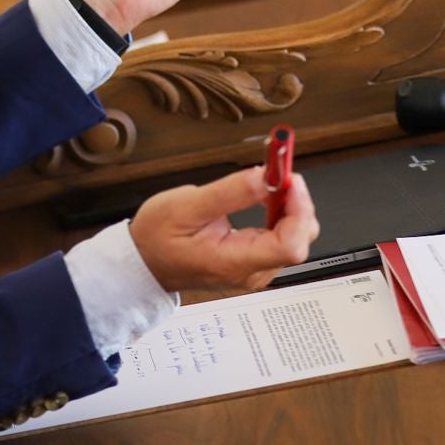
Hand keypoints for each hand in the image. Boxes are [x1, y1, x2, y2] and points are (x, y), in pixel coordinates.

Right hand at [129, 166, 319, 292]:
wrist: (145, 262)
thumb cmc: (157, 238)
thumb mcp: (186, 206)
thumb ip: (230, 193)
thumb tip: (266, 178)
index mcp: (234, 262)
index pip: (290, 245)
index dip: (298, 208)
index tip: (287, 179)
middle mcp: (252, 273)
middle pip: (299, 239)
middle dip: (296, 202)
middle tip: (279, 172)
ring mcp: (255, 271)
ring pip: (295, 238)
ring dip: (289, 206)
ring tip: (269, 182)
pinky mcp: (254, 264)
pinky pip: (282, 239)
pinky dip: (280, 214)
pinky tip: (264, 198)